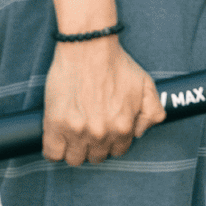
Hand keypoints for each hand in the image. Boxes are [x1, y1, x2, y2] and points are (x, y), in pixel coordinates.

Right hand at [41, 37, 166, 164]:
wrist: (88, 47)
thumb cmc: (115, 63)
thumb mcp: (145, 85)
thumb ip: (152, 112)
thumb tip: (140, 132)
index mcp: (123, 128)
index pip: (117, 151)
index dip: (109, 141)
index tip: (102, 130)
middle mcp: (102, 134)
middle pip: (95, 157)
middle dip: (92, 145)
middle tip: (87, 128)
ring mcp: (78, 131)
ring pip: (74, 159)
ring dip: (73, 148)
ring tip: (72, 133)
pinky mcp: (56, 125)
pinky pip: (53, 154)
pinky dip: (54, 150)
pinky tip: (56, 138)